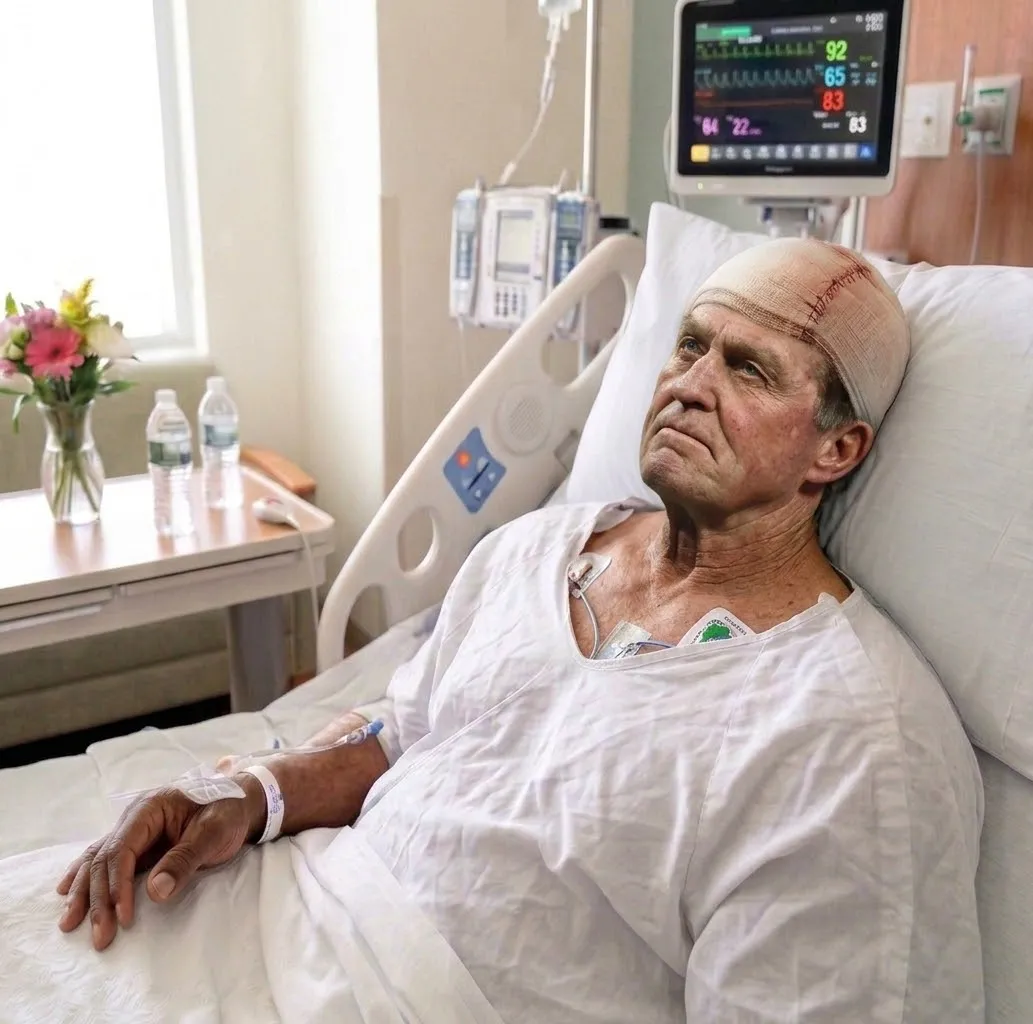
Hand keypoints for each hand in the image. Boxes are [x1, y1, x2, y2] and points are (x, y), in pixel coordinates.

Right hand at [56, 775, 264, 950]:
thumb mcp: (215, 833)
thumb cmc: (229, 813)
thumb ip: (185, 859)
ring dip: (84, 893)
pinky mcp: (139, 844)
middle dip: (99, 899)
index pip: (122, 849)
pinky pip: (104, 860)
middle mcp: (135, 817)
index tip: (123, 917)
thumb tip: (155, 892)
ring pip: (98, 861)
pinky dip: (85, 877)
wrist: (241, 802)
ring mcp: (134, 830)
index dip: (118, 885)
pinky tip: (67, 891)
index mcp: (151, 808)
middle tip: (100, 936)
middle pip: (105, 859)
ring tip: (69, 924)